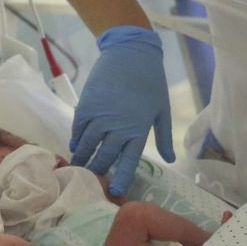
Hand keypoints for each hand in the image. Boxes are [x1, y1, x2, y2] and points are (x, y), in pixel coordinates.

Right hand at [70, 26, 174, 196]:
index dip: (121, 178)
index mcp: (138, 129)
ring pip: (88, 144)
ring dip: (83, 158)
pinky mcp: (87, 105)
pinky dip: (76, 139)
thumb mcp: (162, 109)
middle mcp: (117, 127)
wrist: (130, 53)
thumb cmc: (151, 81)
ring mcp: (100, 116)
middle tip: (92, 181)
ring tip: (79, 168)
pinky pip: (78, 128)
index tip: (114, 192)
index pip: (128, 161)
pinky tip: (76, 146)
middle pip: (104, 156)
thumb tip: (170, 160)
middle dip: (98, 171)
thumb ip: (165, 136)